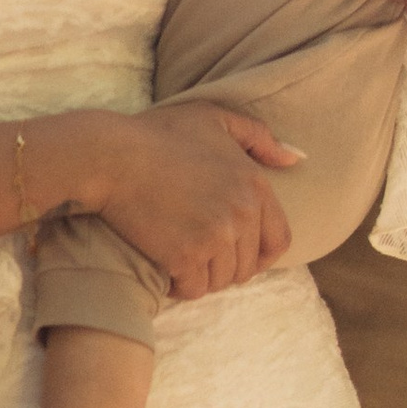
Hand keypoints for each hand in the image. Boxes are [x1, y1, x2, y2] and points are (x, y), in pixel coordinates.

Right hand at [91, 102, 300, 298]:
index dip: (260, 254)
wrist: (111, 157)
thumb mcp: (214, 118)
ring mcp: (216, 236)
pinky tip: (166, 268)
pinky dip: (180, 285)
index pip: (279, 240)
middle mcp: (242, 213)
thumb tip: (295, 158)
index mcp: (255, 184)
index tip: (237, 254)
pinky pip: (194, 289)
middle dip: (226, 266)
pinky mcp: (186, 256)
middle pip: (248, 266)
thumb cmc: (158, 135)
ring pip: (221, 281)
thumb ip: (259, 137)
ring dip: (203, 276)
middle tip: (198, 254)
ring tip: (181, 258)